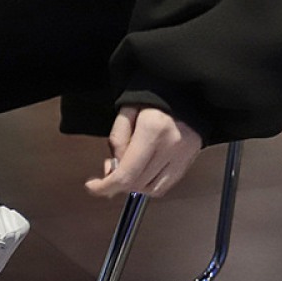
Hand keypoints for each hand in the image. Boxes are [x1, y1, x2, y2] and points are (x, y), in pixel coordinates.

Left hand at [85, 106, 201, 197]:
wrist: (186, 91)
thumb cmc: (154, 98)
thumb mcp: (127, 111)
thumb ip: (117, 141)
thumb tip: (113, 170)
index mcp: (153, 129)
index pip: (125, 175)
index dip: (104, 187)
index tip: (93, 186)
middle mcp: (171, 144)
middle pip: (136, 185)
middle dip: (117, 183)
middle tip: (112, 169)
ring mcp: (183, 154)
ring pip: (150, 190)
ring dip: (133, 186)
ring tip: (129, 168)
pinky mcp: (188, 160)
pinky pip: (164, 187)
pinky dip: (148, 185)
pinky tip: (142, 172)